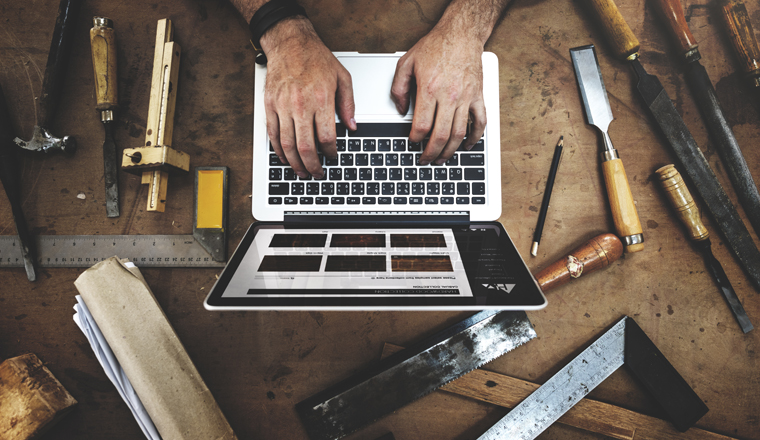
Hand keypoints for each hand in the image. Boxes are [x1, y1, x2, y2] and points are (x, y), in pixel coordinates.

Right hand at [261, 18, 355, 178]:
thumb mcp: (342, 78)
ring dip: (295, 163)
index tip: (332, 157)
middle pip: (306, 147)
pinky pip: (273, 134)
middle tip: (317, 173)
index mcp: (321, 99)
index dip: (331, 153)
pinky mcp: (270, 105)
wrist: (290, 42)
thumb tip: (352, 126)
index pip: (327, 138)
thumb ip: (348, 104)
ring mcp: (283, 106)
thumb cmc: (315, 58)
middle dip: (313, 166)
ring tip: (301, 171)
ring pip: (288, 145)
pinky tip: (285, 158)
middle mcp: (301, 105)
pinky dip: (279, 150)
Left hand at [391, 24, 485, 164]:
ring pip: (459, 134)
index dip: (415, 140)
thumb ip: (398, 88)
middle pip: (441, 135)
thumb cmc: (436, 46)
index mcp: (430, 89)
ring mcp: (466, 97)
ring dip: (450, 151)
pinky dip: (474, 138)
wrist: (461, 33)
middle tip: (425, 159)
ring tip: (442, 159)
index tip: (412, 143)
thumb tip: (400, 110)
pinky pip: (480, 122)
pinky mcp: (478, 96)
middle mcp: (449, 96)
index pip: (422, 125)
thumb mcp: (407, 62)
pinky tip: (467, 146)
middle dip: (431, 153)